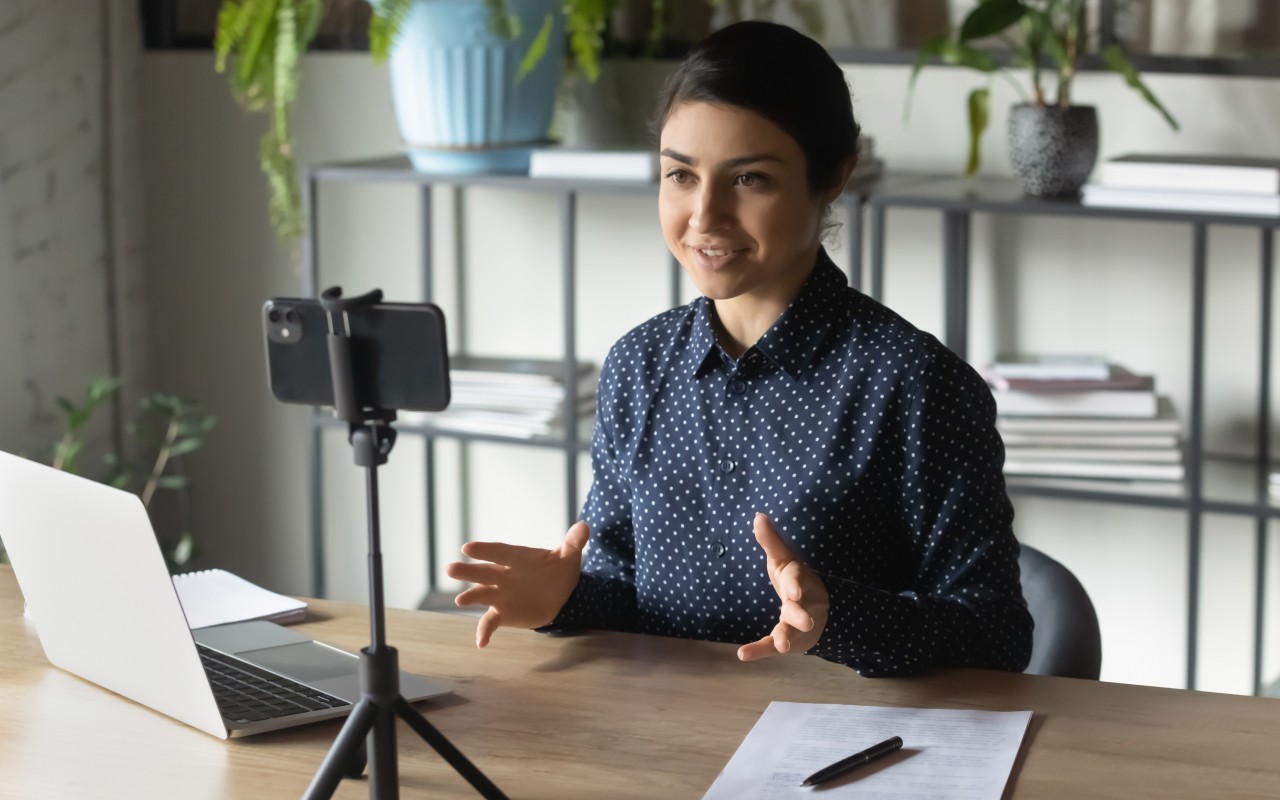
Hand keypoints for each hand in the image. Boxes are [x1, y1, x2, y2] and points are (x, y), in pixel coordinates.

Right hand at [446, 521, 589, 647]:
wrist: (561, 593)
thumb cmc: (559, 570)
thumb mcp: (569, 556)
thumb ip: (573, 542)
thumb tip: (585, 526)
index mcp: (515, 557)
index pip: (499, 552)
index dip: (484, 550)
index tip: (467, 548)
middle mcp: (503, 574)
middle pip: (483, 572)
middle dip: (467, 571)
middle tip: (449, 568)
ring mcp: (500, 594)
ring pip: (481, 595)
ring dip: (470, 597)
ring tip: (460, 601)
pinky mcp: (502, 613)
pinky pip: (490, 622)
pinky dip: (484, 632)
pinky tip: (481, 643)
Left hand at [737, 513, 829, 661]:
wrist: (819, 612)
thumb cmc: (794, 581)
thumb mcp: (783, 561)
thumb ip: (771, 541)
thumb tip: (758, 515)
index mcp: (797, 582)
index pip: (797, 581)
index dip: (796, 585)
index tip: (793, 591)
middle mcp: (799, 605)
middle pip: (799, 611)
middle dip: (801, 615)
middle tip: (807, 622)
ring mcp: (792, 625)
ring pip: (790, 632)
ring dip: (786, 637)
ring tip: (783, 645)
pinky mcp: (784, 640)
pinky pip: (769, 646)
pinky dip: (757, 651)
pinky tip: (742, 655)